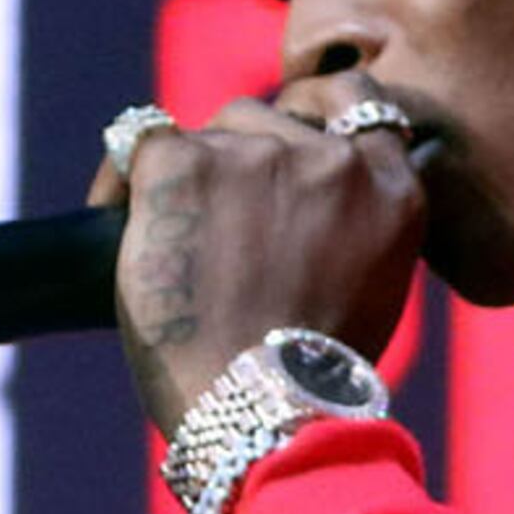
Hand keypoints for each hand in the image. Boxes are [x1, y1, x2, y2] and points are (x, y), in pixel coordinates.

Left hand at [92, 93, 427, 437]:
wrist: (262, 412)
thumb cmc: (310, 380)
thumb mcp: (370, 289)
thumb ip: (351, 226)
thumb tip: (299, 201)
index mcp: (392, 189)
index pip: (359, 101)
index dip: (315, 110)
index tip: (287, 134)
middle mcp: (333, 159)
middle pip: (268, 120)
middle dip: (243, 163)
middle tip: (220, 234)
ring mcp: (258, 155)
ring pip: (210, 133)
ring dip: (192, 176)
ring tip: (176, 246)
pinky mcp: (184, 162)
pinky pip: (139, 139)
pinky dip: (123, 180)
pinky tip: (120, 222)